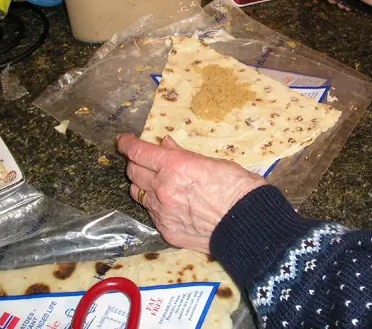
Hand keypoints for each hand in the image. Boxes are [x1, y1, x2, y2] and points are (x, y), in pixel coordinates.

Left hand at [117, 134, 265, 253]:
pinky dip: (156, 205)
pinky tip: (170, 204)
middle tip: (145, 160)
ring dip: (142, 185)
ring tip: (155, 183)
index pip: (137, 151)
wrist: (247, 223)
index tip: (124, 141)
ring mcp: (162, 212)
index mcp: (173, 166)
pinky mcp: (167, 231)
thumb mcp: (211, 161)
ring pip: (138, 194)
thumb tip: (166, 144)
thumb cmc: (236, 186)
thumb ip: (182, 154)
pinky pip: (152, 214)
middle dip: (135, 163)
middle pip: (133, 172)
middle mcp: (162, 188)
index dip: (127, 144)